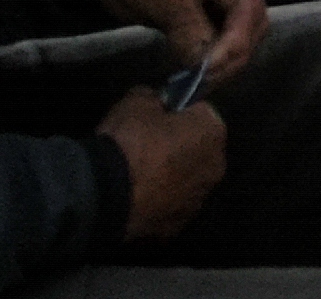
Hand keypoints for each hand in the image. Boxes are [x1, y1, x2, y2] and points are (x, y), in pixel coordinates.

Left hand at [90, 0, 264, 83]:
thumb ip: (189, 32)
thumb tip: (203, 70)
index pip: (250, 12)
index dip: (235, 45)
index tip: (209, 71)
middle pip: (250, 27)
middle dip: (231, 58)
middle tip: (202, 84)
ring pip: (237, 37)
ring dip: (221, 62)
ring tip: (196, 84)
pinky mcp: (203, 12)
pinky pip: (217, 38)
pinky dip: (208, 58)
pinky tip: (194, 73)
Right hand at [93, 90, 227, 241]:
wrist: (104, 194)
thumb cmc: (128, 141)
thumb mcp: (136, 101)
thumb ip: (152, 96)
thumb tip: (154, 100)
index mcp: (213, 132)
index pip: (200, 112)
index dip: (177, 112)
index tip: (155, 117)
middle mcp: (216, 167)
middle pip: (198, 149)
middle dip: (178, 145)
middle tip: (145, 146)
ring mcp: (199, 200)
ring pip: (186, 180)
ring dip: (170, 176)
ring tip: (137, 176)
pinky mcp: (177, 225)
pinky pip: (170, 205)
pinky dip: (158, 201)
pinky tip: (134, 197)